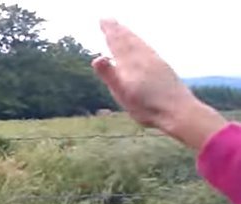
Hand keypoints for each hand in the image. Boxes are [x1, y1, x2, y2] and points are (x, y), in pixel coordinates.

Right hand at [92, 18, 227, 149]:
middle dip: (118, 29)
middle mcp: (143, 59)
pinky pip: (148, 48)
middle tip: (108, 20)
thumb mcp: (123, 94)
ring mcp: (155, 62)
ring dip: (129, 34)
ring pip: (139, 43)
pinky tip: (141, 47)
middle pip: (128, 40)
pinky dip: (140, 43)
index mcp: (130, 64)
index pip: (117, 43)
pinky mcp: (163, 67)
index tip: (103, 21)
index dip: (110, 32)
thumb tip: (97, 58)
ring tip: (122, 29)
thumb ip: (110, 76)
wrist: (178, 111)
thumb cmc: (147, 107)